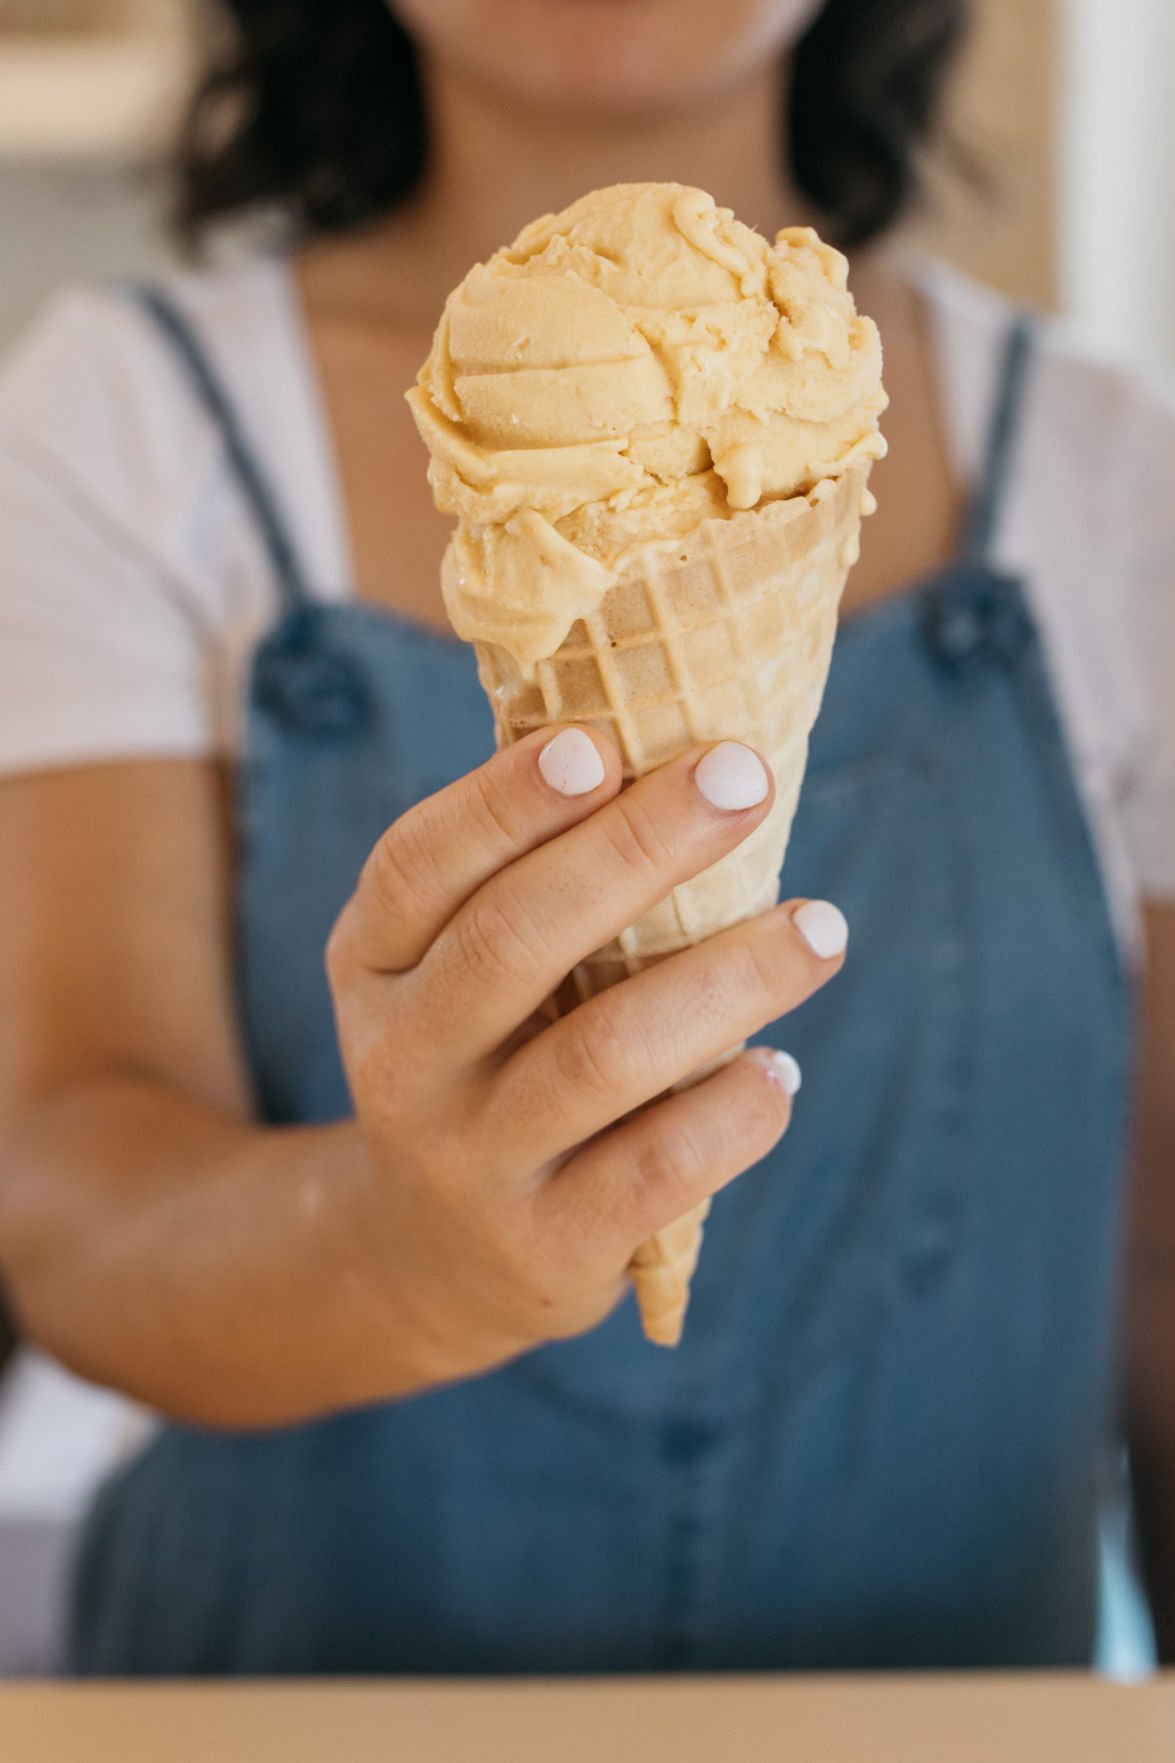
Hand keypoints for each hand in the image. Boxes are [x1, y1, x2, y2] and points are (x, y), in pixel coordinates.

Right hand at [326, 727, 845, 1386]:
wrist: (438, 1261)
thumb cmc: (488, 1061)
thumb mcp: (454, 973)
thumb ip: (527, 882)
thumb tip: (677, 754)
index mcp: (375, 964)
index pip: (417, 866)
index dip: (504, 801)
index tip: (603, 742)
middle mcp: (402, 1060)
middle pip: (513, 939)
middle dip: (637, 848)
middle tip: (744, 780)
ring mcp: (468, 1161)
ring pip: (604, 1055)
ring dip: (730, 979)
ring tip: (822, 929)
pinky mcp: (546, 1246)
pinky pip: (656, 1170)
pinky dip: (733, 1113)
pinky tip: (780, 1071)